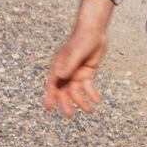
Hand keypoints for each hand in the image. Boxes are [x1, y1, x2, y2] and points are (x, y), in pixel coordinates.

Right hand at [46, 0, 114, 116]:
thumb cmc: (82, 39)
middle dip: (67, 103)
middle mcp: (66, 71)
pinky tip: (98, 101)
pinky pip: (88, 86)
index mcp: (59, 67)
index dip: (50, 97)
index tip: (48, 109)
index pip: (52, 84)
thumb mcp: (76, 52)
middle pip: (64, 90)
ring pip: (77, 90)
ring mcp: (76, 72)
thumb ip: (69, 64)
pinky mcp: (87, 72)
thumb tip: (60, 76)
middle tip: (70, 115)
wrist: (95, 31)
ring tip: (90, 111)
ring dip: (82, 100)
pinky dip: (92, 94)